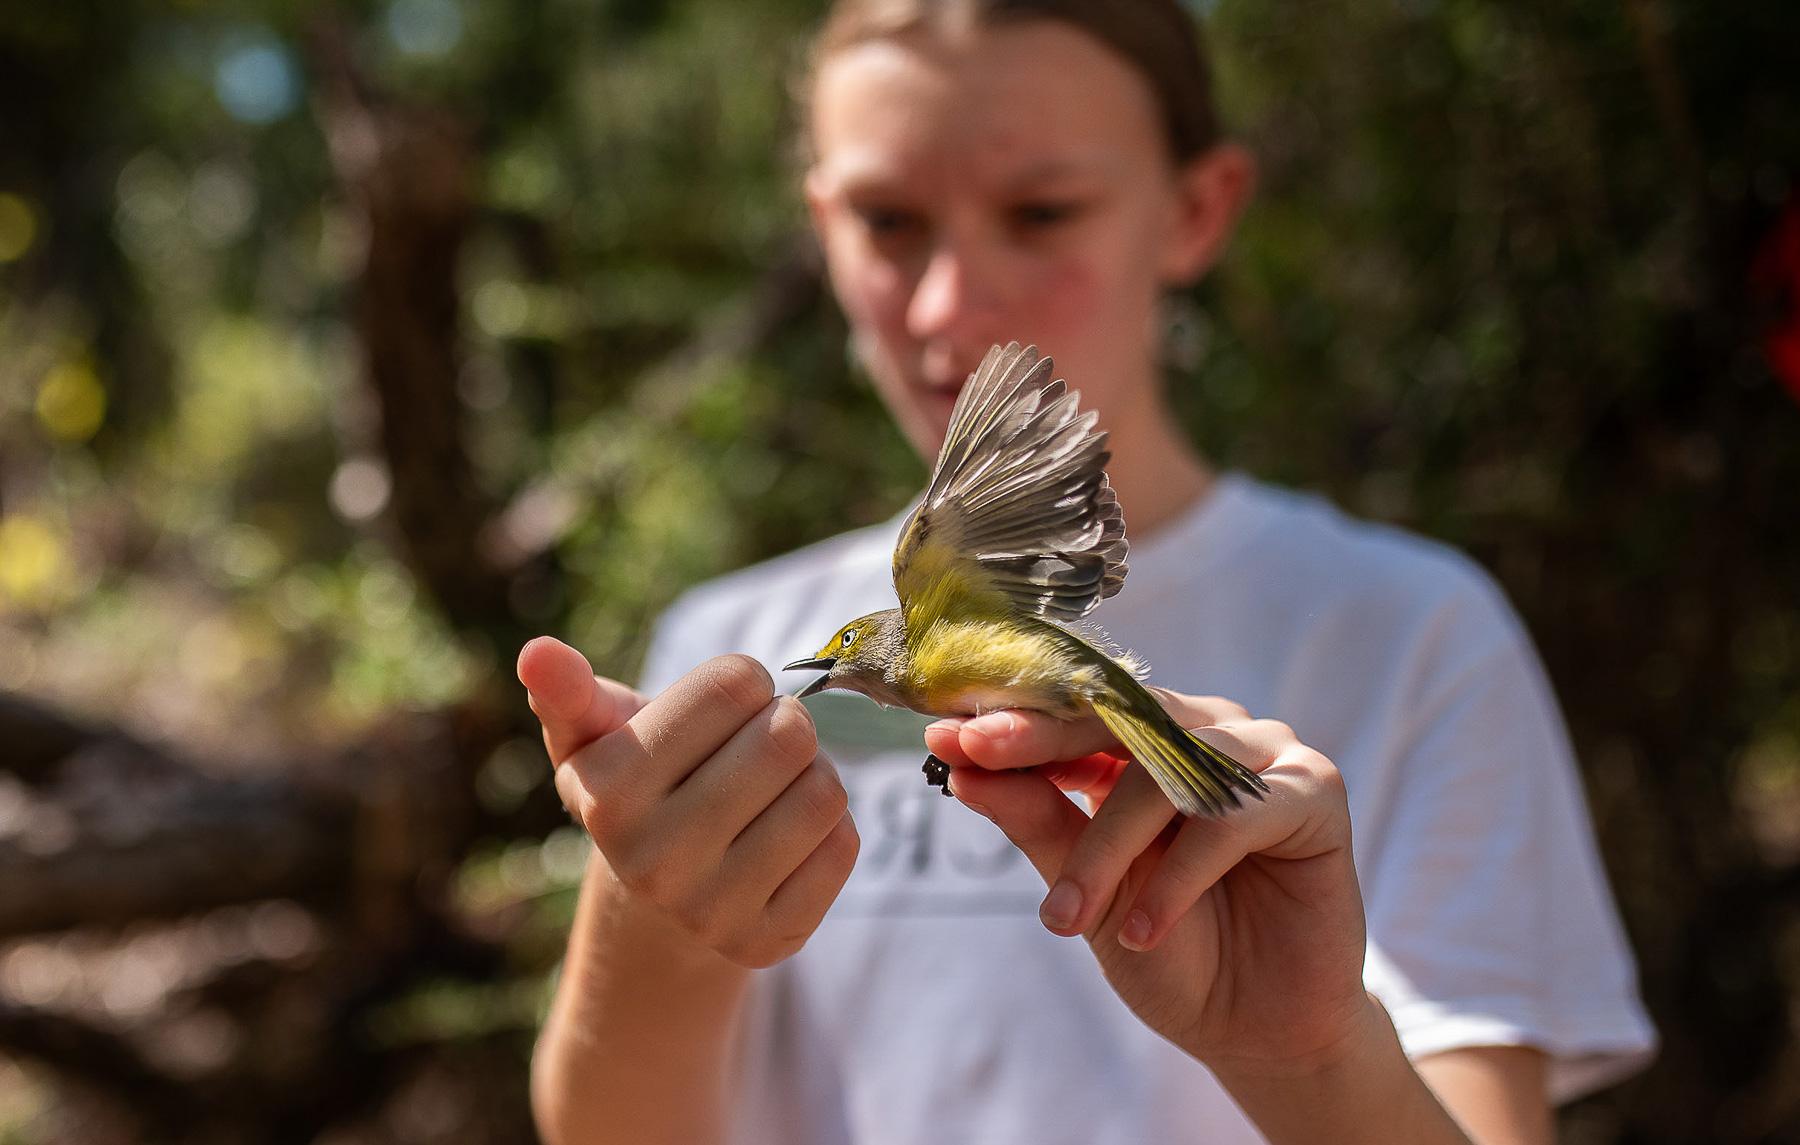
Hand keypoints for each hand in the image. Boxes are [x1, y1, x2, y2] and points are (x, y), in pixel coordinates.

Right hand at [517, 637, 859, 968]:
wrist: (656, 904)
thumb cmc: (637, 787)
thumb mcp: (593, 737)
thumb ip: (568, 690)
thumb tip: (536, 652)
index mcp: (607, 793)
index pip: (733, 683)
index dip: (742, 682)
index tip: (723, 707)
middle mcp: (652, 861)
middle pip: (788, 735)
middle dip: (784, 724)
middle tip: (757, 746)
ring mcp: (711, 912)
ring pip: (824, 791)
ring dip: (813, 774)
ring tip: (772, 790)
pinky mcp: (767, 942)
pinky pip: (843, 846)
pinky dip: (830, 828)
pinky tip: (786, 839)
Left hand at [925, 692, 1370, 1075]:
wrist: (1254, 1028)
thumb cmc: (1170, 948)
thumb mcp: (1087, 888)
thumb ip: (1036, 818)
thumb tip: (958, 762)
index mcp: (1148, 742)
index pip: (1074, 712)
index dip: (1011, 722)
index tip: (945, 737)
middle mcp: (1205, 732)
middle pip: (1117, 718)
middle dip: (1041, 742)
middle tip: (979, 760)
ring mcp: (1264, 756)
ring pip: (1167, 771)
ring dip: (1108, 845)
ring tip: (1068, 919)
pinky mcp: (1315, 792)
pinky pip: (1233, 816)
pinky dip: (1180, 875)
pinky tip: (1145, 930)